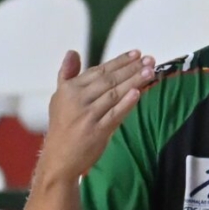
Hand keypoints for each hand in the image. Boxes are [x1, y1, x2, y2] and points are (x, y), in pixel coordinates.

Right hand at [35, 50, 158, 181]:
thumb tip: (72, 52)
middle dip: (131, 68)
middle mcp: (78, 99)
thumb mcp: (59, 97)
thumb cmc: (62, 126)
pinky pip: (114, 114)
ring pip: (114, 94)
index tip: (136, 53)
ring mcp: (87, 116)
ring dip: (133, 81)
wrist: (58, 158)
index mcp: (70, 89)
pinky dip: (126, 103)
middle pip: (109, 80)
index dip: (119, 61)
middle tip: (150, 60)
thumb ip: (68, 75)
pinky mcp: (96, 131)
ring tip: (150, 72)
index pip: (98, 70)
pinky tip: (138, 93)